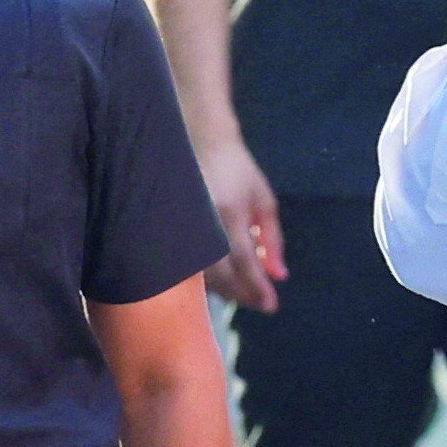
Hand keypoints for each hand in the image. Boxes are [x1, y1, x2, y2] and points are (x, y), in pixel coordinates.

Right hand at [197, 137, 282, 311]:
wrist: (199, 141)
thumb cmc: (238, 172)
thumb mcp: (264, 202)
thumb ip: (273, 240)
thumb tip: (279, 275)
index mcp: (230, 213)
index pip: (244, 261)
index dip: (257, 287)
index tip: (271, 305)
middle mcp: (203, 221)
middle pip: (220, 274)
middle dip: (241, 294)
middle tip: (259, 303)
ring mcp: (182, 223)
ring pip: (198, 272)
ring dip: (223, 289)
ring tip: (243, 292)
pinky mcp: (167, 225)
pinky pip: (183, 261)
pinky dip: (203, 276)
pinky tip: (218, 281)